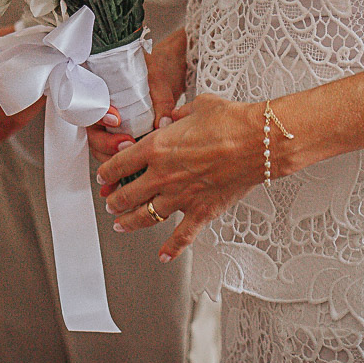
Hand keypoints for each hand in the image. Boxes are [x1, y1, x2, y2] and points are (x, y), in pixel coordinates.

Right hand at [87, 28, 188, 161]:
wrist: (159, 73)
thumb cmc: (151, 72)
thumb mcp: (158, 80)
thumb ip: (161, 100)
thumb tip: (164, 123)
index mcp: (99, 84)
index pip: (87, 100)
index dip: (99, 113)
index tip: (116, 118)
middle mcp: (96, 105)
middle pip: (90, 128)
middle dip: (106, 141)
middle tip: (126, 143)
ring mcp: (102, 122)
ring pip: (96, 143)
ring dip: (110, 155)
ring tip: (129, 156)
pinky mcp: (111, 135)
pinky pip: (106, 152)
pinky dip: (113, 163)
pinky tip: (121, 175)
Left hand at [95, 93, 263, 262]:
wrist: (259, 141)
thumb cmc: (232, 122)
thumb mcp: (197, 107)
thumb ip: (178, 116)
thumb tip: (173, 119)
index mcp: (157, 148)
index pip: (119, 164)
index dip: (107, 172)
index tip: (105, 176)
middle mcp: (163, 175)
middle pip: (127, 194)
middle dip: (114, 200)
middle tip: (110, 202)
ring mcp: (181, 196)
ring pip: (145, 217)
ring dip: (129, 223)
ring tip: (121, 226)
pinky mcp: (202, 211)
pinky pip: (181, 236)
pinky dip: (171, 248)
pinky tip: (163, 255)